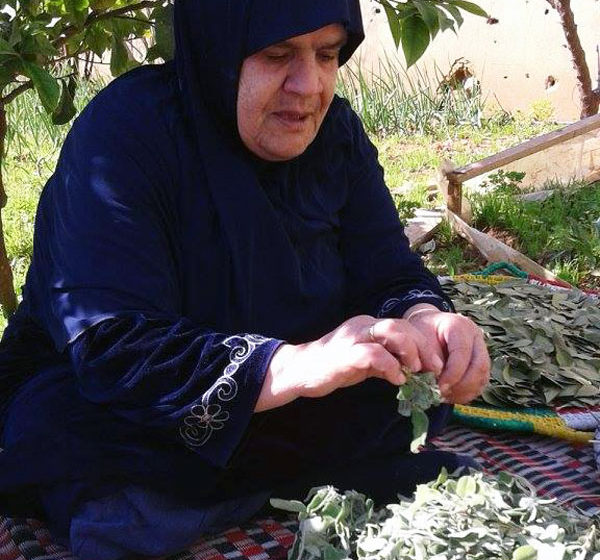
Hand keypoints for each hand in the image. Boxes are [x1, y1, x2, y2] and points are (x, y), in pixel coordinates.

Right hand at [256, 314, 443, 411]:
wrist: (298, 371)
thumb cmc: (331, 367)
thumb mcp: (363, 362)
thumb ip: (384, 361)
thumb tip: (409, 372)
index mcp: (367, 325)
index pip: (403, 327)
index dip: (423, 345)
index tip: (434, 365)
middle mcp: (362, 326)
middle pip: (401, 326)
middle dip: (423, 347)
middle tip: (434, 369)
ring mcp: (353, 338)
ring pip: (391, 331)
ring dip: (410, 351)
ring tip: (416, 371)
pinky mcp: (345, 354)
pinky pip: (374, 354)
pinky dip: (391, 366)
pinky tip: (397, 380)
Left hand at [404, 304, 489, 403]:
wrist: (426, 328)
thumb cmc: (421, 332)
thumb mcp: (419, 339)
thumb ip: (429, 357)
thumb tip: (436, 379)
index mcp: (459, 326)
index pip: (462, 352)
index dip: (453, 373)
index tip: (439, 386)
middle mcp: (475, 337)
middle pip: (479, 366)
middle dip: (461, 385)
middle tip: (443, 394)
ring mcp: (481, 350)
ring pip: (482, 377)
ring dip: (464, 391)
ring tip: (445, 396)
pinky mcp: (481, 364)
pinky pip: (480, 383)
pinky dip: (466, 393)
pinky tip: (450, 396)